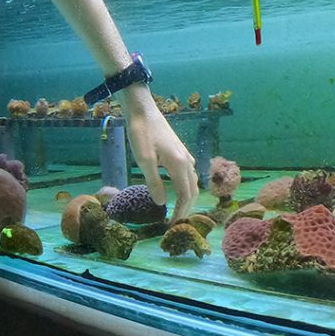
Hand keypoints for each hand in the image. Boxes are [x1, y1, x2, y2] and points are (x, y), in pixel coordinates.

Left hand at [122, 84, 198, 222]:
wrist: (143, 109)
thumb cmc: (141, 133)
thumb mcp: (144, 159)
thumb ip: (154, 182)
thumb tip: (163, 203)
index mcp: (179, 164)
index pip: (186, 195)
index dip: (180, 212)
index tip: (172, 226)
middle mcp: (187, 160)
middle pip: (193, 190)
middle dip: (186, 208)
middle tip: (175, 222)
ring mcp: (185, 154)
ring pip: (192, 181)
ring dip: (187, 197)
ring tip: (177, 209)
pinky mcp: (179, 150)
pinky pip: (188, 173)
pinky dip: (186, 185)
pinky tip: (178, 187)